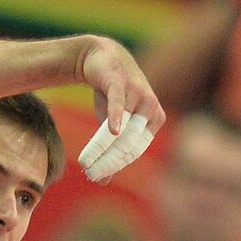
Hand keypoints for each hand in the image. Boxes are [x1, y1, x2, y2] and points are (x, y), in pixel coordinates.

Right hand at [76, 36, 165, 181]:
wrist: (102, 59)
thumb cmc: (112, 96)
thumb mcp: (114, 125)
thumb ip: (113, 150)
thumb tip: (102, 181)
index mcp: (155, 121)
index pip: (135, 151)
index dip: (115, 165)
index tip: (97, 176)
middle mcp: (151, 108)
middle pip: (129, 143)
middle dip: (109, 160)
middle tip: (90, 173)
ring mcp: (138, 94)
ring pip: (121, 129)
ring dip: (102, 147)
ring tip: (86, 162)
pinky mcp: (121, 83)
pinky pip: (119, 103)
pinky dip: (116, 117)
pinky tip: (113, 131)